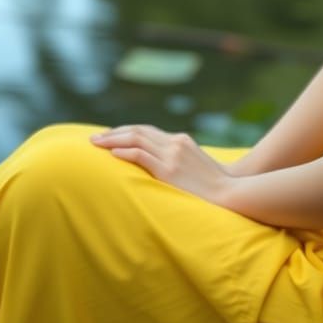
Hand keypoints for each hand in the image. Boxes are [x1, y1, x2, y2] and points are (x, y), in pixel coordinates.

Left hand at [89, 125, 232, 206]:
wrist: (229, 192)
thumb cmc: (212, 185)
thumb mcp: (194, 165)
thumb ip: (177, 161)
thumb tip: (158, 168)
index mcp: (181, 140)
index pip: (147, 130)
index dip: (126, 132)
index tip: (109, 136)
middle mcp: (175, 142)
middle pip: (138, 131)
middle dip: (114, 133)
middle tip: (94, 138)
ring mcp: (172, 155)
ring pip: (136, 140)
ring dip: (113, 140)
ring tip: (95, 144)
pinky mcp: (169, 170)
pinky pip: (141, 156)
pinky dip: (125, 152)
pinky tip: (112, 154)